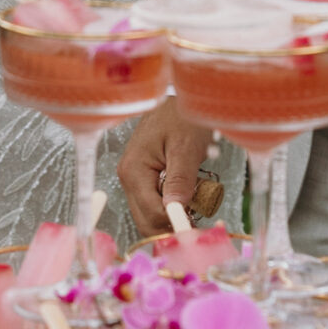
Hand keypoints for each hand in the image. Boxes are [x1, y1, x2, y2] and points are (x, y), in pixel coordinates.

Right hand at [118, 103, 215, 235]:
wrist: (176, 102)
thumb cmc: (182, 118)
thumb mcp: (185, 147)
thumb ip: (180, 179)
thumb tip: (176, 210)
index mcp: (134, 170)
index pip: (151, 213)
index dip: (175, 223)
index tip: (199, 226)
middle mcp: (127, 178)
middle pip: (146, 220)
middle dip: (171, 226)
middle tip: (200, 223)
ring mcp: (133, 180)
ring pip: (148, 216)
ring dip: (171, 219)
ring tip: (196, 210)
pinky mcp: (141, 179)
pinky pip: (152, 204)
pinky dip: (169, 209)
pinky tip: (187, 202)